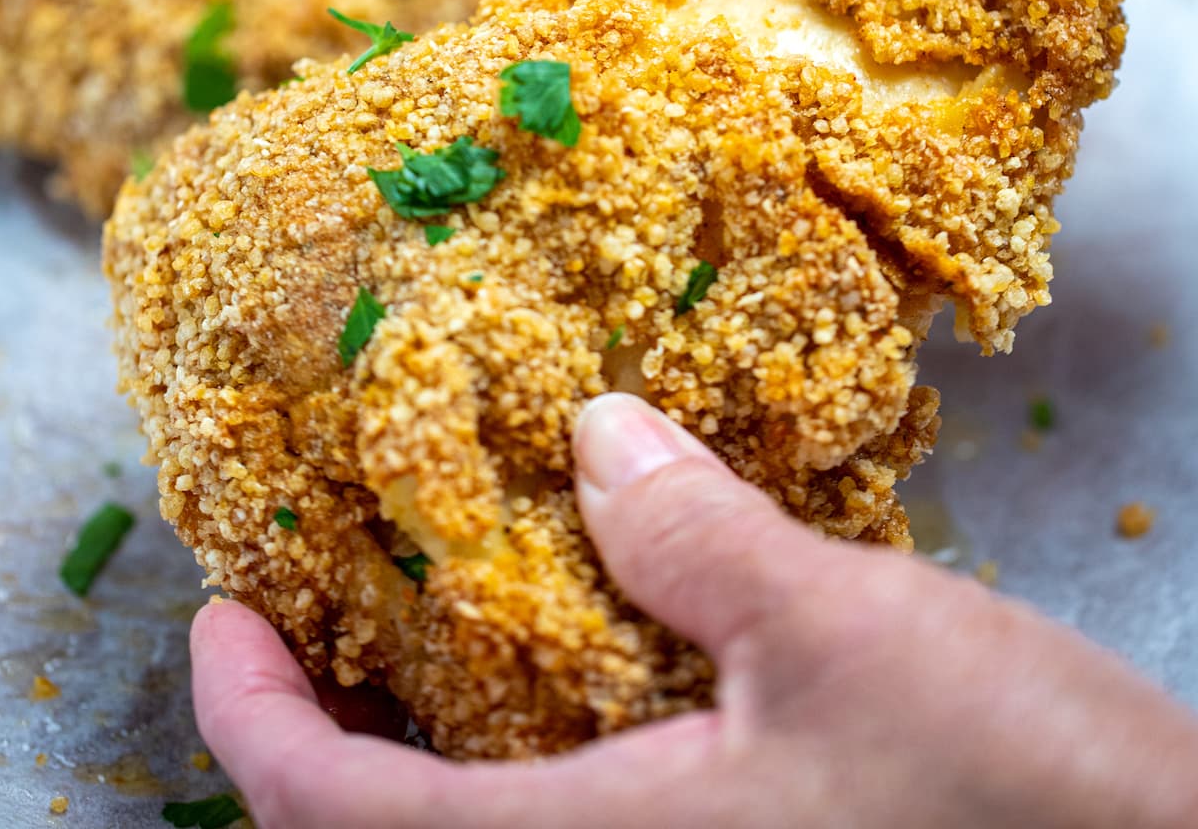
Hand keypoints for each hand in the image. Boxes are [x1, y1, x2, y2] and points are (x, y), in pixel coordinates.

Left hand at [191, 393, 1197, 828]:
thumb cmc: (1012, 799)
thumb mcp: (842, 638)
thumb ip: (695, 538)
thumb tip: (594, 437)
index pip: (346, 823)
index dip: (252, 723)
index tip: (215, 621)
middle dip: (317, 733)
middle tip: (302, 603)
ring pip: (481, 828)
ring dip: (411, 740)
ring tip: (407, 609)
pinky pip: (566, 812)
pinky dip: (517, 741)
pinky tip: (563, 644)